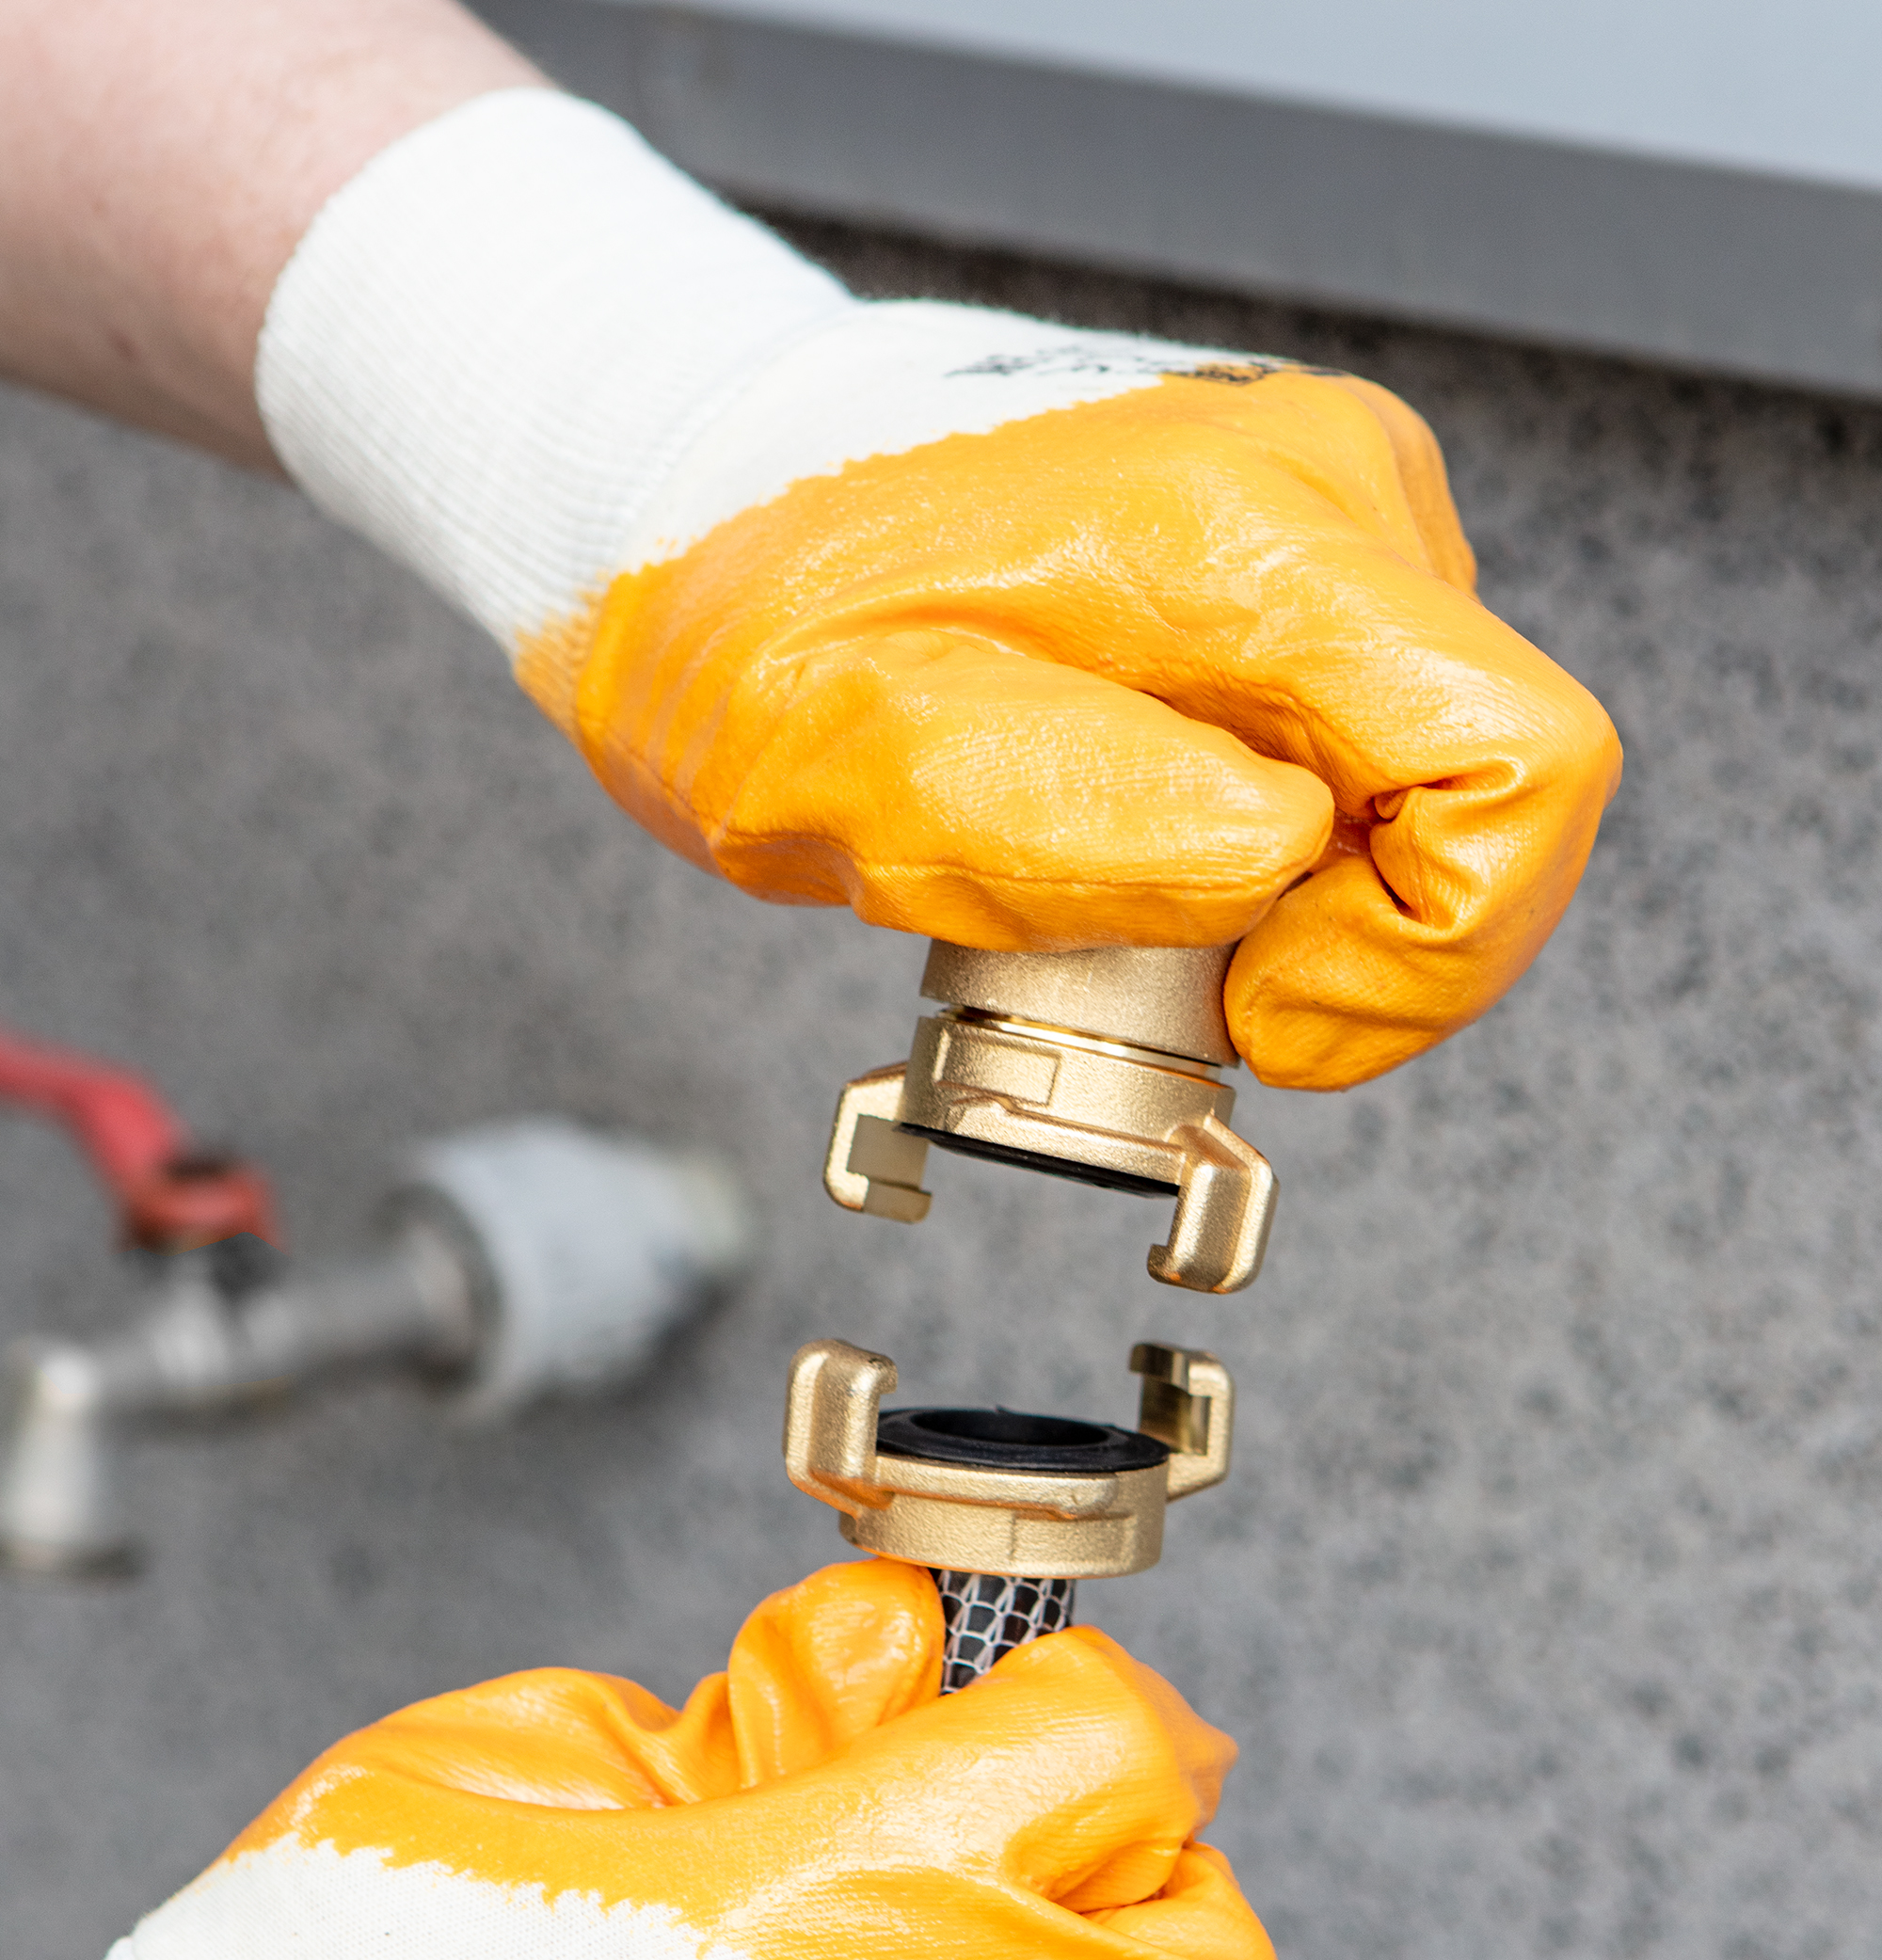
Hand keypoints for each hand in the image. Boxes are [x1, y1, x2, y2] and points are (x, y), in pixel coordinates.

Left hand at [534, 325, 1623, 1093]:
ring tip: (1110, 875)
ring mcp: (1331, 517)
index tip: (1261, 1012)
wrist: (704, 492)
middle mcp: (1332, 493)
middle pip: (1492, 798)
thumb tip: (1279, 859)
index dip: (1430, 953)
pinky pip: (1369, 755)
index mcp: (1245, 537)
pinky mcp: (1305, 561)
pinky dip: (1280, 850)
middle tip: (1150, 958)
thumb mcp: (840, 763)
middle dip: (1347, 943)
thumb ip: (1059, 817)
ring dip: (1302, 900)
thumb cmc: (747, 619)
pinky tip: (1137, 826)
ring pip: (1431, 791)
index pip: (1522, 767)